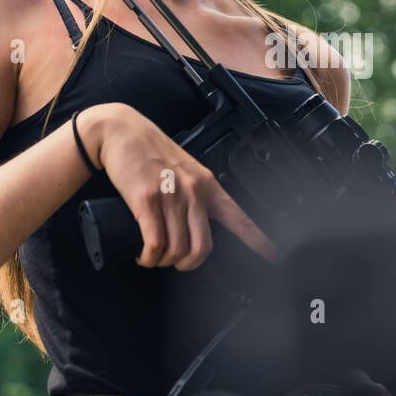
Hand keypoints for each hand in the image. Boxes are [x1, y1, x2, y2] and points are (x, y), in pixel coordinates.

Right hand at [84, 103, 277, 269]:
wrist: (120, 131)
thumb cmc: (149, 151)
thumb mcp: (184, 169)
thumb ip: (195, 192)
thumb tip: (198, 222)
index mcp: (207, 185)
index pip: (239, 218)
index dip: (259, 241)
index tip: (274, 257)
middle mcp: (194, 192)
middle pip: (202, 248)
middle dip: (187, 264)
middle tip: (175, 262)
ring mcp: (171, 197)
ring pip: (176, 250)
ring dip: (163, 262)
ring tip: (153, 256)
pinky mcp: (146, 201)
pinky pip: (155, 244)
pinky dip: (149, 257)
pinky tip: (144, 255)